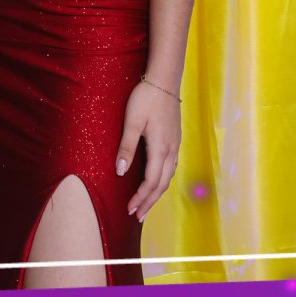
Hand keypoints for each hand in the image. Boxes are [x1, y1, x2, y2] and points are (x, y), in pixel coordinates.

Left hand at [116, 78, 179, 221]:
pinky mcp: (175, 139)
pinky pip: (171, 167)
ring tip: (146, 205)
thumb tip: (120, 172)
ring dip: (157, 193)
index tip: (129, 210)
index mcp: (161, 148)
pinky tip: (157, 181)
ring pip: (168, 176)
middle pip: (162, 184)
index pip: (152, 182)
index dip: (141, 198)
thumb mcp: (132, 121)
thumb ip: (127, 147)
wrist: (164, 80)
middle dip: (149, 201)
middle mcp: (171, 150)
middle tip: (137, 216)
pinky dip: (163, 180)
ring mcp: (175, 144)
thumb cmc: (145, 98)